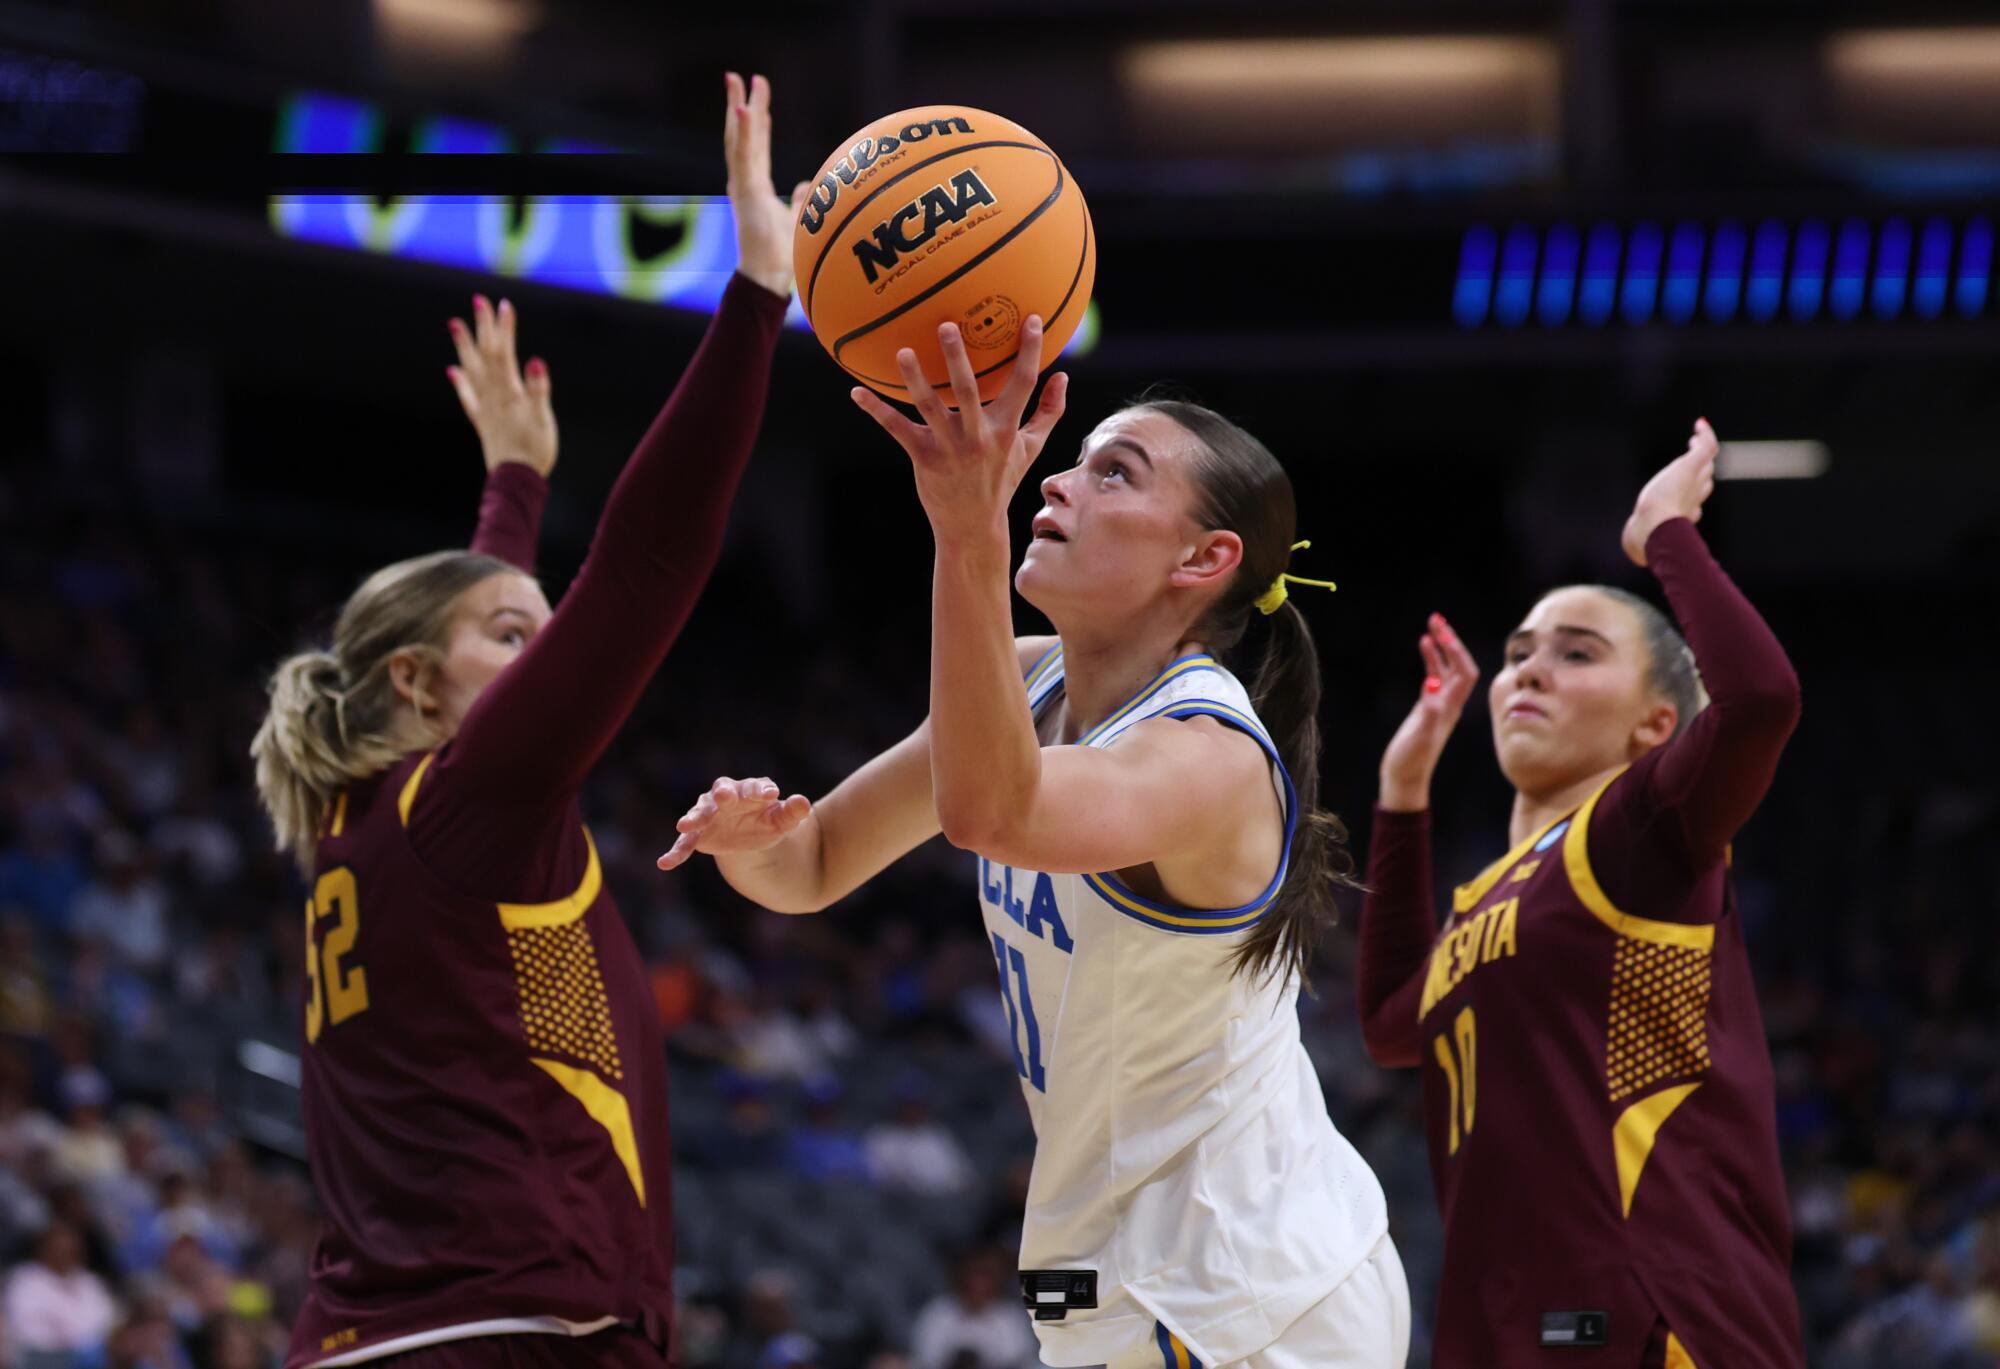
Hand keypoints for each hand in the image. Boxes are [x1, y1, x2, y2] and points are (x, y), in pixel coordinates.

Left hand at [447, 295, 556, 477]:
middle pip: (486, 356)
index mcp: (509, 392)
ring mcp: (484, 408)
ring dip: (464, 347)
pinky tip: (452, 370)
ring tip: (455, 324)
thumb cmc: (534, 450)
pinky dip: (460, 382)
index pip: (504, 353)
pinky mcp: (482, 422)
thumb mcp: (543, 419)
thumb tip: (537, 361)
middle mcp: (492, 396)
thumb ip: (539, 389)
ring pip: (472, 371)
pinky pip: (467, 397)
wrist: (516, 480)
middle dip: (483, 328)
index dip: (504, 328)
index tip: (503, 304)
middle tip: (478, 301)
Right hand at [656, 776, 811, 871]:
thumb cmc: (767, 821)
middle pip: (722, 791)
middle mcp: (726, 798)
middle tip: (723, 795)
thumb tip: (804, 804)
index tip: (771, 794)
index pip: (755, 787)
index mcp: (750, 791)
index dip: (761, 790)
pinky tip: (665, 863)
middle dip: (723, 794)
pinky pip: (685, 842)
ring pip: (699, 813)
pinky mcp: (698, 834)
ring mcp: (709, 814)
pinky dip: (676, 852)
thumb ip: (792, 812)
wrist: (748, 835)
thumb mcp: (782, 820)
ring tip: (684, 825)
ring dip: (693, 818)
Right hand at [724, 72, 808, 298]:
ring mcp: (742, 185)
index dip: (756, 119)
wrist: (769, 278)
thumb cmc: (780, 255)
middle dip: (740, 104)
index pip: (755, 144)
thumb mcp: (795, 219)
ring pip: (738, 139)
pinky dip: (742, 131)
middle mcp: (744, 181)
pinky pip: (744, 156)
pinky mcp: (744, 192)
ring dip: (736, 108)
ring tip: (734, 80)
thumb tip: (805, 184)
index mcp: (755, 186)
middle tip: (738, 76)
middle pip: (741, 135)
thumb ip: (798, 200)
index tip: (756, 96)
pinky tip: (742, 109)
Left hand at [850, 319, 1068, 543]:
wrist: (973, 525)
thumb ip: (1048, 412)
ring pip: (929, 407)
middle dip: (957, 358)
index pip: (1023, 384)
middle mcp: (978, 437)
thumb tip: (1063, 376)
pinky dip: (876, 410)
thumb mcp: (1030, 449)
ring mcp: (949, 448)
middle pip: (968, 391)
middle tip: (947, 325)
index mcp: (1006, 429)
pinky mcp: (923, 458)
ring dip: (915, 379)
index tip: (1029, 318)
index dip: (1029, 350)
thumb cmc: (1001, 479)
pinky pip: (897, 429)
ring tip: (903, 351)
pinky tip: (856, 392)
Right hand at [1379, 613, 1479, 811]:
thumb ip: (1428, 711)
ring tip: (1430, 627)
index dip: (1456, 650)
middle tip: (1435, 619)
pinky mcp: (1428, 708)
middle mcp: (1450, 703)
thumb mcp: (1420, 736)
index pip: (1464, 671)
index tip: (1441, 631)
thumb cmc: (1411, 761)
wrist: (1404, 779)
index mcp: (1451, 707)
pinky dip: (1431, 660)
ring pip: (1447, 669)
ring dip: (1442, 647)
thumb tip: (1432, 683)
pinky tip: (1423, 647)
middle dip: (1450, 641)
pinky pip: (1434, 677)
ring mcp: (1439, 705)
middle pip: (1459, 665)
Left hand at [1623, 417, 1718, 565]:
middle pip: (1704, 481)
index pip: (1695, 504)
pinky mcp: (1691, 467)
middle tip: (1696, 456)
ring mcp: (1693, 481)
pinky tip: (1699, 424)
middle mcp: (1692, 498)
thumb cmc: (1646, 539)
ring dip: (1703, 450)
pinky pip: (1707, 447)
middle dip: (1703, 472)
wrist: (1655, 528)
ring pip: (1706, 463)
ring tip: (1696, 437)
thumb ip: (1638, 551)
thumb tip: (1636, 558)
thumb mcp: (1639, 547)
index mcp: (1683, 516)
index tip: (1691, 503)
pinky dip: (1706, 436)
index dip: (1693, 499)